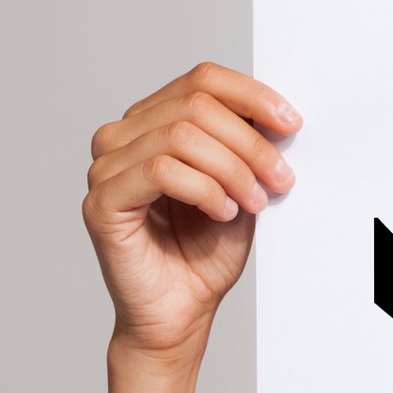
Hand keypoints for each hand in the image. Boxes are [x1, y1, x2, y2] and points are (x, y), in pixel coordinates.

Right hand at [82, 61, 301, 360]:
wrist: (181, 312)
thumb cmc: (204, 253)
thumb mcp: (241, 186)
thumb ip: (248, 147)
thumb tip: (277, 115)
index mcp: (153, 123)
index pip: (202, 80)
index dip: (252, 95)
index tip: (291, 123)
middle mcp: (123, 138)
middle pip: (195, 106)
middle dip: (250, 143)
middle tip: (279, 179)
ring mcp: (106, 168)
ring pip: (181, 136)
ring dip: (232, 169)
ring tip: (253, 202)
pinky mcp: (102, 201)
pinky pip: (160, 171)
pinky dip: (204, 189)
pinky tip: (223, 212)